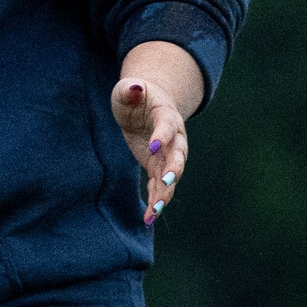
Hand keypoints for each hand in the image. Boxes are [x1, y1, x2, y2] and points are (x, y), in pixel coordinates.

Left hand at [110, 76, 188, 226]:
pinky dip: (154, 201)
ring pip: (170, 176)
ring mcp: (167, 155)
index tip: (153, 145)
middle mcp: (174, 138)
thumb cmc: (136, 95)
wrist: (146, 106)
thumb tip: (135, 88)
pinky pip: (159, 186)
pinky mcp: (157, 167)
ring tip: (154, 211)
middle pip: (178, 155)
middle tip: (168, 180)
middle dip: (174, 168)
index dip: (162, 135)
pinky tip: (147, 218)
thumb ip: (130, 90)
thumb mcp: (128, 89)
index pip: (167, 126)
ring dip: (164, 193)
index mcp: (167, 116)